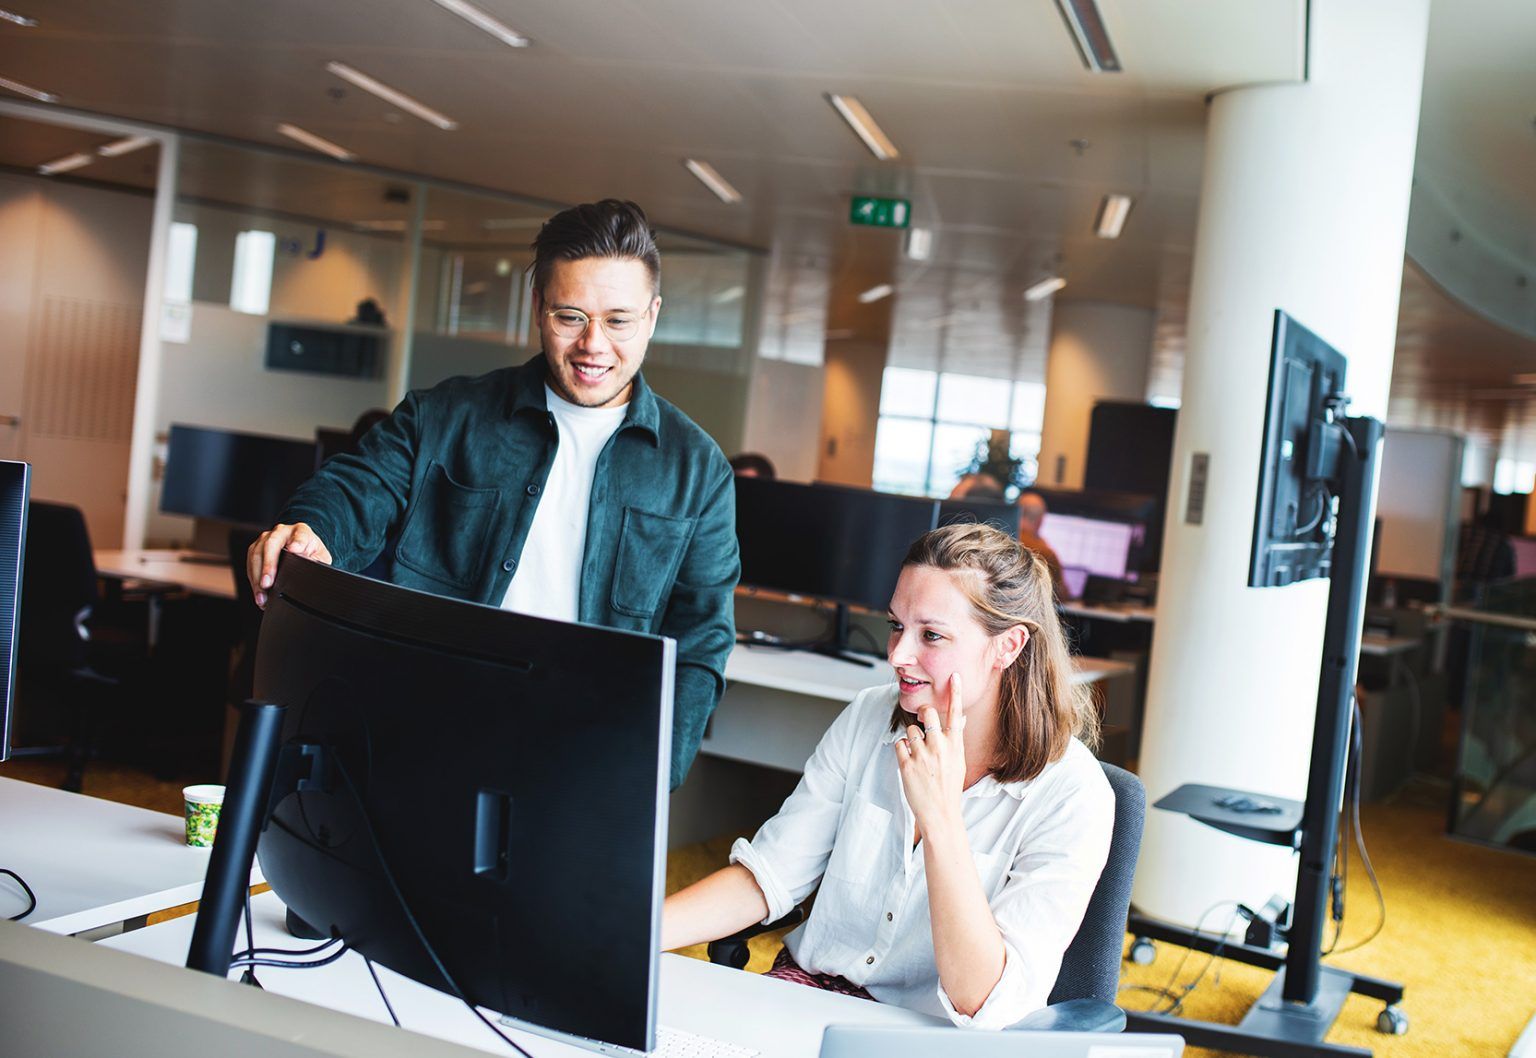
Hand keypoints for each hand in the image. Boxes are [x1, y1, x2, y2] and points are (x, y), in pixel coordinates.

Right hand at [247, 522, 331, 608]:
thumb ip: (317, 560)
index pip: (300, 534)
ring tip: (262, 595)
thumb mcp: (321, 557)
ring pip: (256, 554)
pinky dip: (253, 579)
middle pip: (271, 544)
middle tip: (267, 584)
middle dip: (268, 565)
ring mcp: (266, 538)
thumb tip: (307, 564)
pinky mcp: (256, 548)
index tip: (294, 550)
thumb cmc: (311, 553)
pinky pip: (250, 562)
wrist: (301, 548)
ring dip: (257, 576)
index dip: (297, 541)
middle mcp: (281, 531)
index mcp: (301, 531)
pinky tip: (258, 593)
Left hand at [895, 672, 966, 840]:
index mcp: (955, 745)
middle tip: (922, 722)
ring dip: (911, 739)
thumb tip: (956, 721)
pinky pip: (899, 744)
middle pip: (927, 713)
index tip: (954, 676)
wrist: (941, 814)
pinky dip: (901, 751)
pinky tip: (909, 763)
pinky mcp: (907, 765)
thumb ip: (954, 740)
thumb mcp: (958, 762)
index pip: (955, 714)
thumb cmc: (949, 787)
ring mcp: (923, 756)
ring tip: (918, 756)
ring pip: (910, 730)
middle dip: (923, 714)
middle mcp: (940, 747)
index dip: (955, 692)